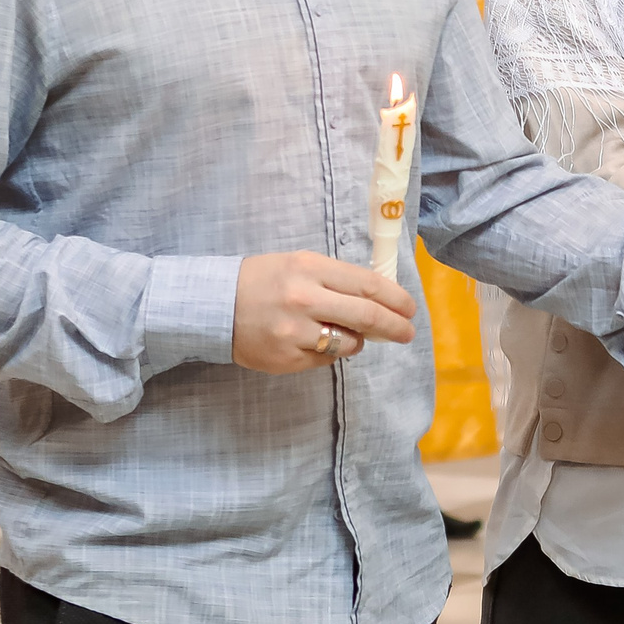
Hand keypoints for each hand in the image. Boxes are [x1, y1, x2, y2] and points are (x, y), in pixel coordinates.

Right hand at [231, 250, 414, 373]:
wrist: (213, 305)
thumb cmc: (262, 280)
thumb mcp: (299, 264)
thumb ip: (336, 279)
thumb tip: (377, 298)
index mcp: (311, 269)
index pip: (368, 285)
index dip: (396, 298)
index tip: (410, 308)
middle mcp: (305, 300)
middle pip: (367, 316)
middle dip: (394, 326)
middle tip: (407, 332)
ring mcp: (295, 333)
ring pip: (349, 343)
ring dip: (358, 340)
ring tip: (348, 333)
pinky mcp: (286, 359)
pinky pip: (325, 359)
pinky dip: (330, 352)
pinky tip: (316, 341)